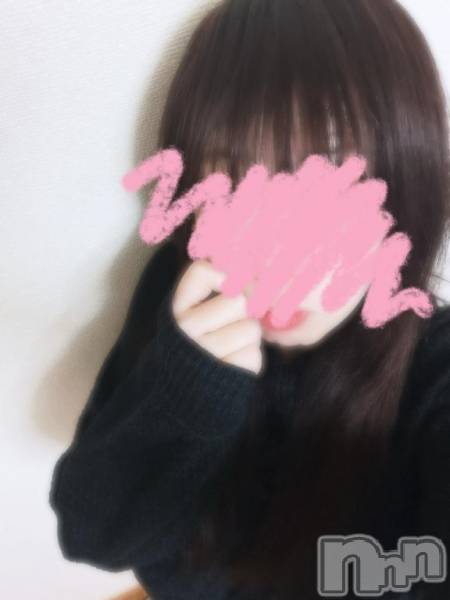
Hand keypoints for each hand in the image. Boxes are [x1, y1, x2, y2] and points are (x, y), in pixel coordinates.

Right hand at [171, 260, 262, 374]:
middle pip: (238, 301)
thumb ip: (212, 289)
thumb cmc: (195, 346)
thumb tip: (250, 265)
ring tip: (233, 346)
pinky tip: (233, 364)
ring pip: (251, 328)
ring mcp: (204, 353)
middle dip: (247, 312)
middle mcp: (185, 329)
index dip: (226, 274)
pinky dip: (250, 359)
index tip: (231, 287)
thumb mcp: (191, 316)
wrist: (177, 399)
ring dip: (250, 338)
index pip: (203, 271)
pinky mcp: (224, 375)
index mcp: (176, 309)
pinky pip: (254, 355)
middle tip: (235, 324)